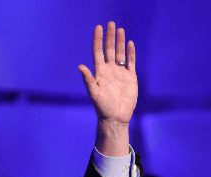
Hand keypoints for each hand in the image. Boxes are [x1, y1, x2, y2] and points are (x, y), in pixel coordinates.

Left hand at [79, 22, 136, 155]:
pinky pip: (130, 62)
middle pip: (109, 50)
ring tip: (119, 29)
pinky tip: (129, 43)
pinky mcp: (130, 78)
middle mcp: (109, 71)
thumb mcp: (94, 93)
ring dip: (119, 42)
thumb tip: (80, 66)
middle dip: (109, 37)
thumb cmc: (102, 108)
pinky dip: (130, 53)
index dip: (98, 40)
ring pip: (119, 54)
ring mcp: (120, 73)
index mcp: (100, 73)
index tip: (98, 28)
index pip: (98, 52)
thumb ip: (88, 80)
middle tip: (110, 23)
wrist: (116, 118)